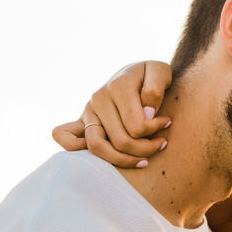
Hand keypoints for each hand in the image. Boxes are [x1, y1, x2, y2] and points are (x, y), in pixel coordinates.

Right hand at [52, 61, 173, 166]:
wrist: (136, 74)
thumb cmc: (150, 76)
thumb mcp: (161, 71)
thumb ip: (156, 88)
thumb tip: (146, 113)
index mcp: (118, 86)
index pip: (137, 126)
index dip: (156, 131)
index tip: (166, 123)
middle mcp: (99, 98)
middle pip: (120, 141)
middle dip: (146, 148)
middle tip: (161, 143)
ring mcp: (88, 111)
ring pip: (97, 147)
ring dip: (123, 160)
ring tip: (143, 160)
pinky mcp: (81, 122)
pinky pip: (65, 137)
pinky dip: (76, 150)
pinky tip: (104, 155)